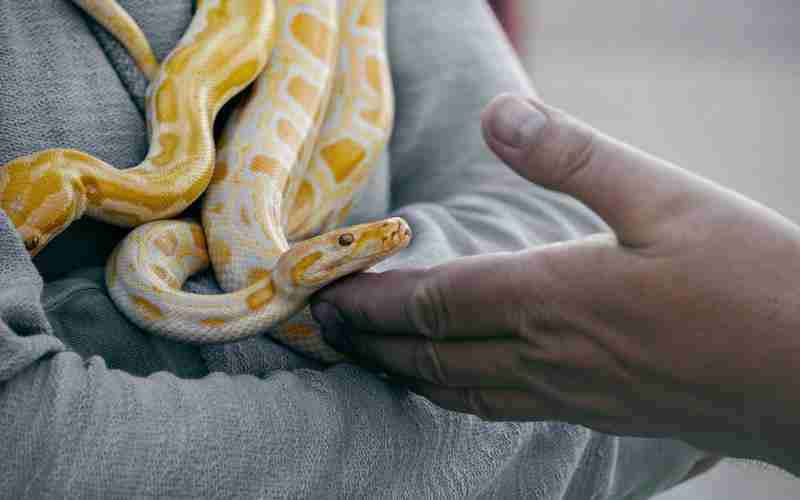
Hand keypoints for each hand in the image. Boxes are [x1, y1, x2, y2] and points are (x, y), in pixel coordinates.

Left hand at [311, 94, 799, 468]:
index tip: (328, 295)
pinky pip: (501, 410)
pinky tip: (456, 389)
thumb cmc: (748, 283)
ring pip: (460, 391)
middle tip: (324, 331)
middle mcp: (547, 354)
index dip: (376, 300)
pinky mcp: (595, 414)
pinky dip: (457, 396)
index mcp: (554, 297)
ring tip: (372, 362)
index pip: (435, 303)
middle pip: (433, 354)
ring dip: (406, 374)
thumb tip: (502, 114)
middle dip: (372, 342)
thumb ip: (573, 157)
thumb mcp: (664, 197)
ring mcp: (569, 393)